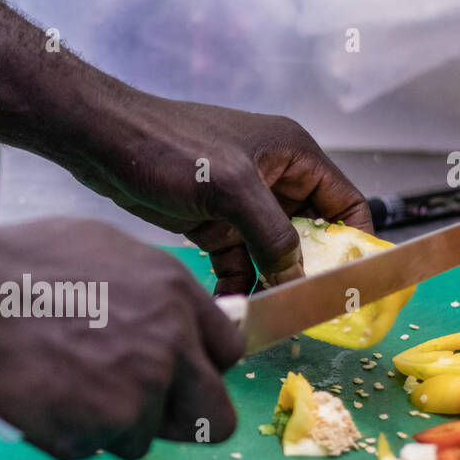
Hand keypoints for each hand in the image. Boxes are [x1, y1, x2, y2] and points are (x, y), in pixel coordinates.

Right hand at [0, 218, 243, 459]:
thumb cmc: (24, 263)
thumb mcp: (109, 250)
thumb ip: (155, 292)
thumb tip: (176, 317)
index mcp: (177, 299)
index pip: (229, 354)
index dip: (204, 369)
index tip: (183, 375)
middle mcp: (169, 351)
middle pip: (214, 419)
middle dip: (184, 420)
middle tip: (146, 412)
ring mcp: (134, 398)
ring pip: (140, 439)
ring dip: (109, 427)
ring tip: (64, 389)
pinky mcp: (93, 434)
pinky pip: (89, 450)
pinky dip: (65, 434)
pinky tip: (38, 397)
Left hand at [78, 97, 372, 295]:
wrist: (104, 143)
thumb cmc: (169, 146)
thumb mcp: (231, 188)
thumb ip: (272, 233)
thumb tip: (297, 276)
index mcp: (293, 155)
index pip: (347, 202)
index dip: (355, 241)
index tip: (351, 283)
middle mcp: (274, 179)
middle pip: (312, 235)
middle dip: (310, 271)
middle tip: (308, 310)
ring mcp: (242, 204)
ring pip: (272, 254)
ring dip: (270, 284)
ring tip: (266, 316)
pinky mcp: (213, 224)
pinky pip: (237, 263)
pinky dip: (237, 286)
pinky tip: (229, 309)